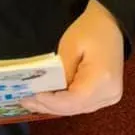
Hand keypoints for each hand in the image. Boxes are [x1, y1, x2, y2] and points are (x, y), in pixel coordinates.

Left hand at [23, 0, 124, 116]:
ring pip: (77, 109)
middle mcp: (109, 94)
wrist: (110, 24)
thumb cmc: (89, 30)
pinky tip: (48, 99)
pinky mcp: (107, 96)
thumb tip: (46, 92)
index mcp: (102, 79)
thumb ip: (60, 72)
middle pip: (74, 108)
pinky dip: (64, 103)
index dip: (50, 102)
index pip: (72, 101)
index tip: (30, 96)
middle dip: (48, 106)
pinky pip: (82, 105)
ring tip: (32, 101)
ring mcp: (110, 97)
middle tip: (24, 100)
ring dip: (54, 107)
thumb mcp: (70, 47)